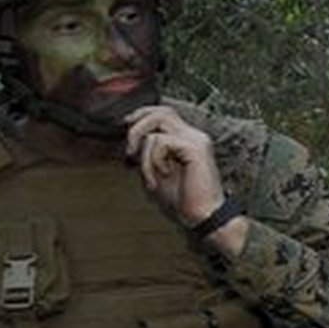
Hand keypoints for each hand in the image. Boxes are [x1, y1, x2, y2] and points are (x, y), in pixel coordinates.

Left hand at [123, 106, 226, 226]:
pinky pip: (160, 142)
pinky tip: (163, 175)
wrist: (202, 216)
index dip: (142, 115)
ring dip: (144, 151)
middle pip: (161, 111)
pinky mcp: (194, 148)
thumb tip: (131, 143)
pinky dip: (153, 160)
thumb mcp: (156, 172)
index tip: (126, 126)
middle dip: (138, 126)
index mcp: (187, 140)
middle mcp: (194, 136)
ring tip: (149, 172)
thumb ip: (146, 155)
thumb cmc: (184, 200)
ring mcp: (196, 140)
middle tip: (130, 150)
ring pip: (157, 123)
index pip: (164, 113)